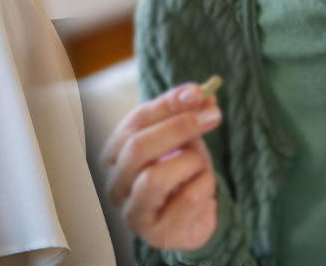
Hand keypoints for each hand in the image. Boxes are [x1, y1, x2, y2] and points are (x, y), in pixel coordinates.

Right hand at [102, 81, 222, 251]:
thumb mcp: (185, 141)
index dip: (167, 104)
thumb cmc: (182, 177)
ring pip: (156, 177)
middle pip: (137, 147)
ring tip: (201, 165)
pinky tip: (204, 188)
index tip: (198, 92)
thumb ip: (189, 116)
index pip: (134, 122)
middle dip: (179, 127)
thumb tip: (206, 96)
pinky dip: (204, 186)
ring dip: (191, 163)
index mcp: (114, 155)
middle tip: (212, 117)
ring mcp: (131, 212)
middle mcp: (114, 184)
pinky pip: (185, 200)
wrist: (193, 220)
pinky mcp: (156, 234)